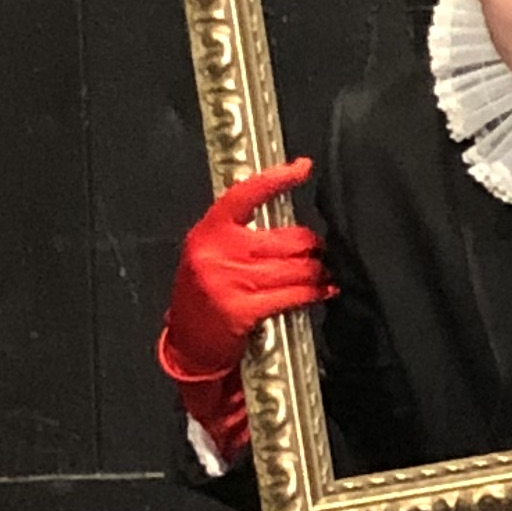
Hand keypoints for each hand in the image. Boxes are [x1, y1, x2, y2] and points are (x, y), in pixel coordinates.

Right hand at [158, 159, 333, 383]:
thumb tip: (288, 221)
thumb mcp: (211, 255)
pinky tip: (323, 291)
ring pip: (297, 267)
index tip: (302, 167)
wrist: (187, 343)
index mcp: (209, 231)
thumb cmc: (206, 293)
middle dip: (311, 245)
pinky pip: (294, 294)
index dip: (276, 179)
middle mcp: (218, 252)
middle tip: (319, 251)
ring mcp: (230, 281)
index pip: (245, 194)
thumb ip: (240, 235)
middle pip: (287, 238)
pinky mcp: (244, 308)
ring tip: (324, 273)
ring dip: (318, 271)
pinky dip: (315, 292)